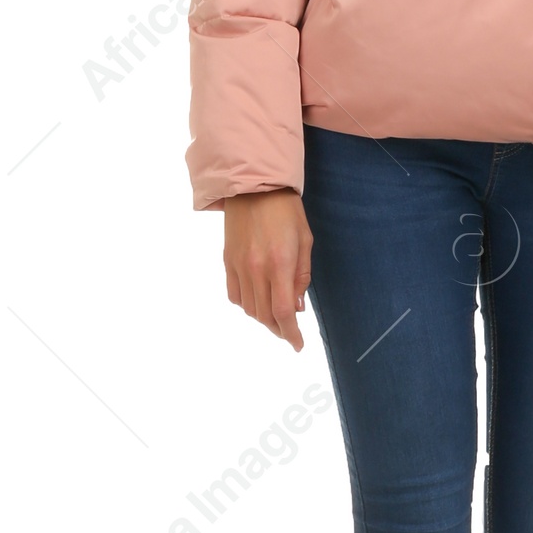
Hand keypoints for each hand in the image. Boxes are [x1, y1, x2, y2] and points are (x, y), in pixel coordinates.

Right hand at [223, 189, 312, 349]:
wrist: (253, 187)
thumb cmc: (286, 211)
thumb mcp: (305, 240)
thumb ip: (302, 275)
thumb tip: (297, 307)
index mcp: (280, 263)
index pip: (283, 311)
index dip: (291, 333)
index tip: (298, 345)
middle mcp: (256, 269)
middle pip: (265, 315)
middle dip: (279, 328)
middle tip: (290, 331)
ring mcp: (239, 266)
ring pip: (249, 308)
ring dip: (263, 318)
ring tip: (276, 317)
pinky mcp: (227, 262)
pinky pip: (235, 295)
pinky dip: (247, 305)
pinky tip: (257, 301)